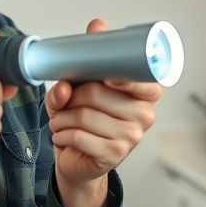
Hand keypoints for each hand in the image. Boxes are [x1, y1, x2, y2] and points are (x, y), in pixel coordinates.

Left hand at [46, 19, 162, 206]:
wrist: (78, 155)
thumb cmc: (84, 115)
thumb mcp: (80, 84)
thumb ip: (81, 63)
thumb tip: (79, 51)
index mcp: (145, 92)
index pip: (143, 81)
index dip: (125, 77)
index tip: (107, 76)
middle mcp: (145, 114)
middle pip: (98, 93)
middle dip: (71, 96)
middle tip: (65, 101)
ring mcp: (132, 137)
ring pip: (85, 115)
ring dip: (62, 116)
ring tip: (60, 118)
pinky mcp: (116, 155)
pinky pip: (79, 137)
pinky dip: (61, 133)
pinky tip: (62, 134)